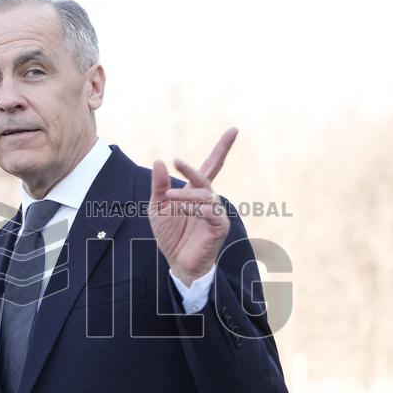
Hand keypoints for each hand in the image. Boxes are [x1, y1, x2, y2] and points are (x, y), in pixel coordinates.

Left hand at [149, 128, 236, 285]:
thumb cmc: (170, 235)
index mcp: (196, 192)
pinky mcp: (219, 226)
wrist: (177, 263)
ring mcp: (216, 212)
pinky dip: (194, 207)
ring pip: (205, 194)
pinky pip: (209, 211)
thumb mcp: (158, 207)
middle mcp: (209, 199)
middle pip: (208, 175)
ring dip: (185, 194)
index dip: (222, 148)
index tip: (234, 129)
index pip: (212, 165)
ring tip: (169, 197)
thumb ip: (159, 186)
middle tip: (177, 161)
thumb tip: (160, 161)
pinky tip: (181, 209)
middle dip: (195, 167)